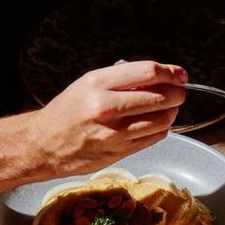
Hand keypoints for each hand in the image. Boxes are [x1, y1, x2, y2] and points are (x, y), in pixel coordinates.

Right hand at [28, 61, 187, 176]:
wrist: (45, 144)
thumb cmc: (68, 112)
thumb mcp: (88, 84)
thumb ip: (121, 80)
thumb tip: (158, 76)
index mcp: (98, 84)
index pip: (147, 72)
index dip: (170, 72)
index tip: (180, 75)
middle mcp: (106, 107)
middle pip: (159, 97)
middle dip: (177, 94)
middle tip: (179, 93)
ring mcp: (115, 132)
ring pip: (160, 120)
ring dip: (171, 113)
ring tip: (169, 109)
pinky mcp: (120, 151)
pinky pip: (152, 138)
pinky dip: (161, 130)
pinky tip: (156, 124)